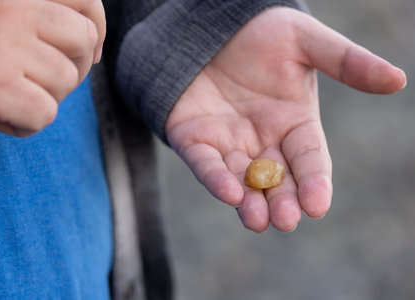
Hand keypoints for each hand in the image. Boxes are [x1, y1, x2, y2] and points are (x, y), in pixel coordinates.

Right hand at [0, 0, 105, 135]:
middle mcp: (8, 6)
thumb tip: (93, 40)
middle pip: (84, 41)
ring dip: (44, 97)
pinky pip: (45, 113)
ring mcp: (1, 44)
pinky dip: (26, 125)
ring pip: (66, 81)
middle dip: (76, 68)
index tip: (92, 52)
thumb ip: (33, 16)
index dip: (96, 28)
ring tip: (10, 96)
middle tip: (46, 81)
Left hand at [165, 7, 405, 231]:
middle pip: (277, 180)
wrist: (213, 24)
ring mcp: (228, 143)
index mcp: (294, 124)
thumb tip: (398, 80)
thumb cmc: (264, 33)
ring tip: (258, 220)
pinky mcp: (195, 138)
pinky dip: (215, 179)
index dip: (315, 183)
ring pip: (241, 181)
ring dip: (249, 203)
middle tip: (287, 220)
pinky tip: (229, 193)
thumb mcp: (306, 42)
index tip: (318, 205)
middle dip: (282, 202)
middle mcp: (263, 141)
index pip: (309, 160)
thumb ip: (346, 62)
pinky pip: (205, 164)